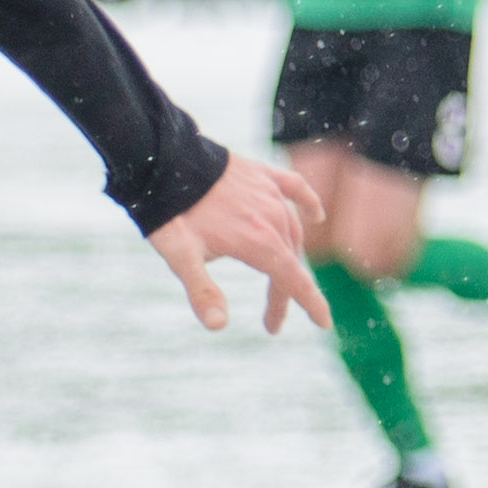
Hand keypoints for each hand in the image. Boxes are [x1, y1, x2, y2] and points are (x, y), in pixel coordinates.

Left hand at [144, 152, 330, 336]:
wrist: (163, 162)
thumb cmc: (171, 214)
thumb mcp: (181, 258)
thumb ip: (202, 292)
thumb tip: (218, 326)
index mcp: (258, 241)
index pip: (294, 281)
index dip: (312, 304)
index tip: (324, 323)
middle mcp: (272, 217)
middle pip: (289, 263)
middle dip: (284, 294)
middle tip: (272, 322)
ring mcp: (269, 193)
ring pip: (291, 231)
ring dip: (290, 260)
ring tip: (281, 283)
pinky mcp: (262, 175)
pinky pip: (294, 188)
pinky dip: (308, 203)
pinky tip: (316, 215)